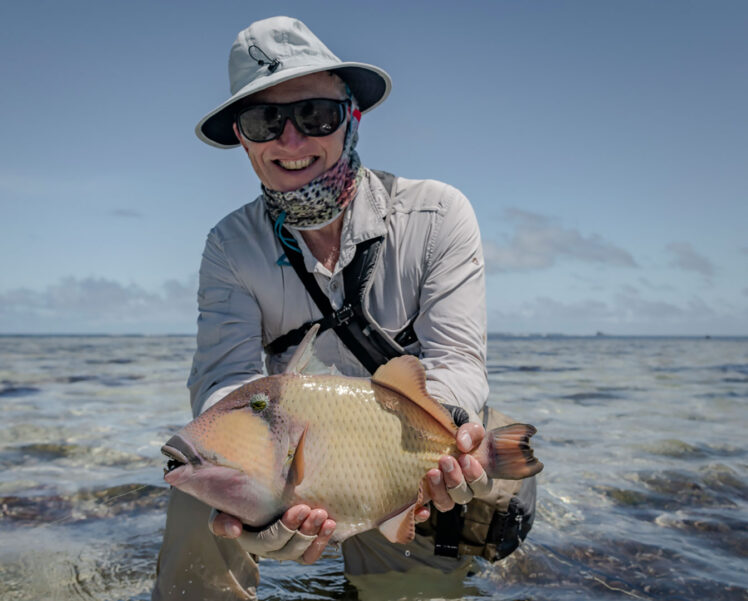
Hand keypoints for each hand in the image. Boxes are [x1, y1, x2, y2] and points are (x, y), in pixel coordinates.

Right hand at [210, 504, 335, 563]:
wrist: (249, 491)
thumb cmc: (235, 497)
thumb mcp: (223, 506)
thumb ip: (221, 519)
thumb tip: (233, 530)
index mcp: (249, 539)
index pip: (269, 540)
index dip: (287, 528)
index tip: (301, 508)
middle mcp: (268, 548)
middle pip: (288, 548)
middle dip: (304, 531)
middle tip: (316, 511)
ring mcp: (285, 547)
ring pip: (302, 552)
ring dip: (316, 536)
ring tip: (325, 518)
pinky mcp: (299, 543)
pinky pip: (311, 553)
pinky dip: (322, 541)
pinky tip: (331, 524)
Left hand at [425, 423, 490, 511]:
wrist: (435, 427)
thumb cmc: (456, 429)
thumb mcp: (467, 424)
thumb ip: (470, 431)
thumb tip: (463, 444)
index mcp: (476, 475)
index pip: (482, 486)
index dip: (475, 476)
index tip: (465, 458)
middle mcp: (461, 488)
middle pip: (463, 496)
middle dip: (455, 480)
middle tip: (445, 461)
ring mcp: (442, 492)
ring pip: (445, 503)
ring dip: (439, 491)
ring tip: (432, 472)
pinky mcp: (424, 493)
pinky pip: (424, 510)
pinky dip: (422, 512)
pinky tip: (421, 508)